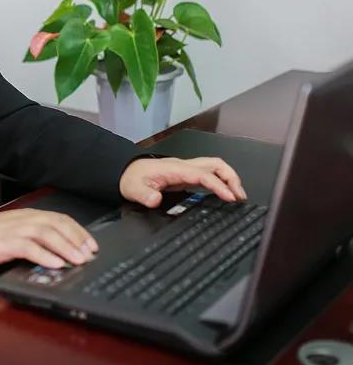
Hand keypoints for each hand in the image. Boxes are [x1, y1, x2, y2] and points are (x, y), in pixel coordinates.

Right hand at [0, 209, 97, 269]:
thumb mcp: (17, 230)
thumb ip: (36, 236)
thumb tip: (60, 249)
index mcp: (30, 216)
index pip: (60, 219)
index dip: (79, 231)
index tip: (92, 244)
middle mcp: (26, 220)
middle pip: (57, 225)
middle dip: (77, 239)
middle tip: (90, 253)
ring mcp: (17, 230)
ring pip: (47, 234)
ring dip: (65, 247)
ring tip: (78, 260)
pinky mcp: (7, 243)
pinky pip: (30, 248)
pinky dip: (45, 256)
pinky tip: (56, 264)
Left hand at [119, 156, 246, 207]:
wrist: (124, 172)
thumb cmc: (130, 179)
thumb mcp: (133, 189)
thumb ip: (144, 195)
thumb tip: (155, 200)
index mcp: (175, 169)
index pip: (203, 174)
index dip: (218, 185)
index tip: (230, 198)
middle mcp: (183, 166)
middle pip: (215, 164)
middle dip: (231, 177)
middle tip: (240, 196)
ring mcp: (185, 169)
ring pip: (214, 167)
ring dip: (228, 178)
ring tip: (238, 196)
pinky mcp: (185, 175)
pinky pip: (208, 174)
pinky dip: (220, 182)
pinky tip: (224, 194)